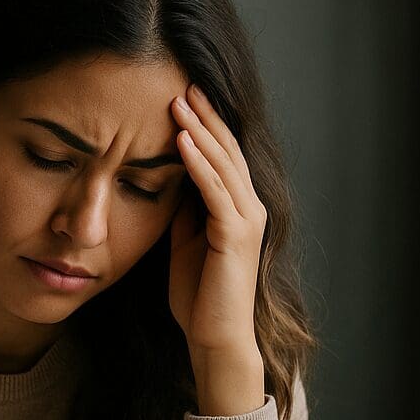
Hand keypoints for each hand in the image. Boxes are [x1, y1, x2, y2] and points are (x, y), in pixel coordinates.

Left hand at [168, 83, 267, 359]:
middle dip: (205, 117)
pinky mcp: (236, 235)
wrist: (214, 336)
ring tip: (178, 102)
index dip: (205, 126)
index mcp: (237, 209)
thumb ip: (184, 210)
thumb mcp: (185, 242)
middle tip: (183, 83)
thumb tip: (170, 178)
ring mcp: (246, 220)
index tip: (182, 97)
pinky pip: (215, 191)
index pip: (222, 157)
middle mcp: (249, 209)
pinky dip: (198, 165)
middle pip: (227, 151)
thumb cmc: (199, 296)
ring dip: (199, 131)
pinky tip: (182, 141)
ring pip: (223, 165)